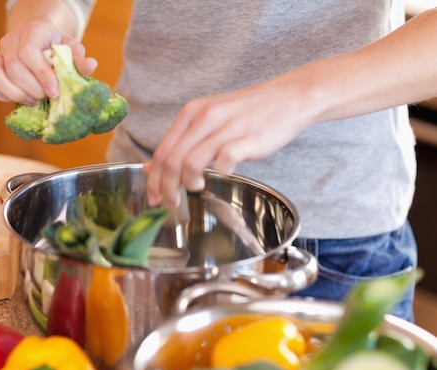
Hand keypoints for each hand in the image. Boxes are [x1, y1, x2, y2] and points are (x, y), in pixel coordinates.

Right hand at [0, 20, 97, 103]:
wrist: (39, 38)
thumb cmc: (56, 46)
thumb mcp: (72, 48)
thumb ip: (79, 58)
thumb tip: (90, 67)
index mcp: (32, 32)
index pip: (28, 54)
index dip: (41, 75)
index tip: (54, 92)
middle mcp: (11, 41)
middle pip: (13, 69)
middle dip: (31, 89)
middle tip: (46, 97)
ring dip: (14, 94)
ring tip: (32, 100)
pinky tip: (12, 99)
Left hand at [145, 75, 318, 206]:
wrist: (288, 98)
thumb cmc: (246, 114)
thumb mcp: (207, 121)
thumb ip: (181, 143)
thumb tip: (151, 167)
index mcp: (191, 113)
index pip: (162, 151)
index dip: (153, 179)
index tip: (153, 197)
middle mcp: (204, 117)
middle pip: (171, 160)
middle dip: (166, 188)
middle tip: (170, 202)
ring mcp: (226, 128)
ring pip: (191, 162)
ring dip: (188, 183)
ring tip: (195, 187)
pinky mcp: (248, 138)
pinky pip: (225, 160)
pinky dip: (220, 173)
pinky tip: (223, 174)